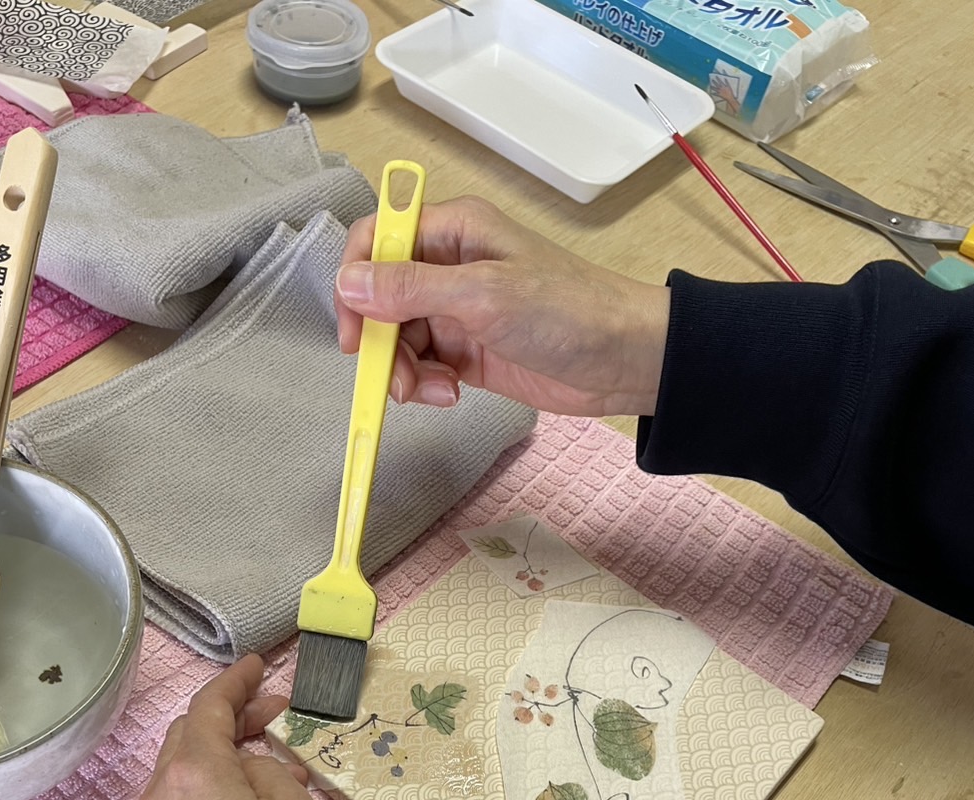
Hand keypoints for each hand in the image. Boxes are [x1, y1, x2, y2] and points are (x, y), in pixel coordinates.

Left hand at [122, 654, 328, 799]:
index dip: (236, 681)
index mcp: (194, 771)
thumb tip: (246, 774)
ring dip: (210, 775)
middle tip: (269, 724)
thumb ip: (265, 771)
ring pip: (172, 789)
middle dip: (226, 725)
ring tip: (256, 790)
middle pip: (185, 742)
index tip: (258, 667)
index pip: (209, 706)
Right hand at [334, 196, 669, 418]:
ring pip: (398, 337)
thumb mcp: (484, 295)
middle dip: (379, 341)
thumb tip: (349, 283)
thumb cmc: (567, 311)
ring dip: (402, 370)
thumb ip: (413, 289)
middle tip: (394, 380)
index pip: (376, 240)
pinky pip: (423, 365)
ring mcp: (457, 311)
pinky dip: (426, 384)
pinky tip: (449, 395)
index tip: (353, 332)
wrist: (624, 360)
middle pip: (381, 298)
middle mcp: (448, 266)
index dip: (355, 283)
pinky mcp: (468, 351)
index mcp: (452, 230)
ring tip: (434, 392)